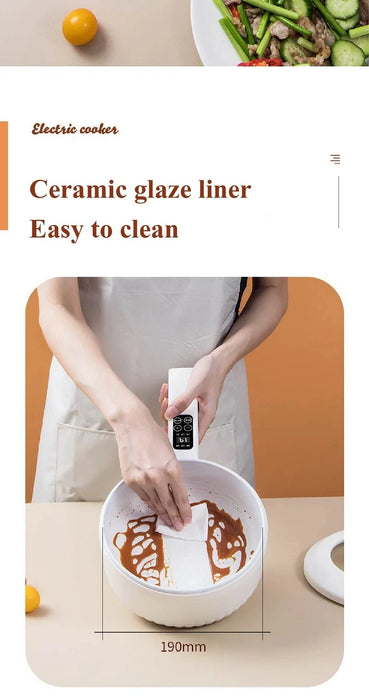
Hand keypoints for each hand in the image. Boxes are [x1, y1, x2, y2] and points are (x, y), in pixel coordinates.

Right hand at [114, 400, 191, 530]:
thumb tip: (177, 489)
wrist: (132, 426)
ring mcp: (143, 480)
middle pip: (169, 504)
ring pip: (156, 503)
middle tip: (179, 526)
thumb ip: (174, 472)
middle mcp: (158, 476)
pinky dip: (151, 504)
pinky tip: (156, 509)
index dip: (185, 510)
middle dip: (175, 517)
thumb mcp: (171, 453)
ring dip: (163, 514)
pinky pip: (144, 497)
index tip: (187, 518)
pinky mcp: (131, 481)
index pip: (181, 496)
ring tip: (169, 522)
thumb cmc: (152, 435)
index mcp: (172, 468)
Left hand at [159, 354, 225, 441]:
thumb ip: (183, 401)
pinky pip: (175, 406)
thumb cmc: (211, 373)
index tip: (168, 433)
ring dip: (167, 406)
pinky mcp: (188, 402)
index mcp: (206, 416)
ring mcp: (193, 409)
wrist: (215, 362)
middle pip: (181, 427)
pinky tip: (169, 389)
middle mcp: (199, 415)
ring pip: (176, 416)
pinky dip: (169, 399)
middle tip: (167, 403)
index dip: (180, 441)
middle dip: (169, 417)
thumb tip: (170, 414)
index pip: (193, 438)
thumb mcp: (196, 386)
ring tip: (168, 392)